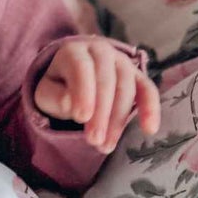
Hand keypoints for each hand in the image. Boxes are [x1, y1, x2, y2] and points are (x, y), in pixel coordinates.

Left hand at [33, 37, 160, 152]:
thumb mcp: (46, 92)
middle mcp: (101, 51)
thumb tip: (72, 105)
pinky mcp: (137, 76)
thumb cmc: (59, 86)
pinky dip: (150, 109)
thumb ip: (54, 97)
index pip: (81, 68)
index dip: (83, 92)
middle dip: (101, 113)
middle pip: (106, 80)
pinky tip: (150, 129)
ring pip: (126, 88)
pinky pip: (147, 90)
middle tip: (94, 141)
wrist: (75, 75)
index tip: (81, 118)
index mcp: (74, 51)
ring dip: (118, 119)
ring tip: (106, 146)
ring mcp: (122, 62)